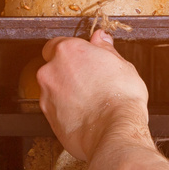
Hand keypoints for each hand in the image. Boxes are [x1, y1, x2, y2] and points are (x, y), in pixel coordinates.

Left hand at [36, 29, 150, 160]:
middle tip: (90, 82)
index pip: (57, 44)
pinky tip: (84, 114)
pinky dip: (65, 110)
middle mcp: (51, 70)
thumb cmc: (121, 98)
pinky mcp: (47, 117)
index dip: (72, 53)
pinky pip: (54, 108)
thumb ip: (105, 49)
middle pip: (53, 67)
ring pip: (54, 88)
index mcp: (68, 51)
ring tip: (90, 101)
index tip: (83, 60)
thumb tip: (101, 38)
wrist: (115, 131)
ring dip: (66, 92)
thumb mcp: (122, 65)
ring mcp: (46, 95)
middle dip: (68, 73)